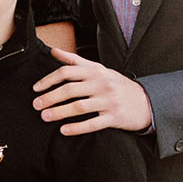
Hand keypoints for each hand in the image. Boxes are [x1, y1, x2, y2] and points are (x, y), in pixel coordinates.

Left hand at [32, 47, 151, 134]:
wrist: (146, 101)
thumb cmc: (117, 85)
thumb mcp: (99, 69)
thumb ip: (75, 60)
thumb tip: (53, 50)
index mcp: (96, 71)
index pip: (67, 72)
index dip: (49, 80)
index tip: (36, 88)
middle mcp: (102, 84)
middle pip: (70, 89)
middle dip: (50, 97)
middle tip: (36, 105)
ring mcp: (109, 101)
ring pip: (79, 106)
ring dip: (59, 112)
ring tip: (44, 117)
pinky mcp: (115, 117)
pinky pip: (93, 123)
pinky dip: (77, 128)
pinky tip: (64, 130)